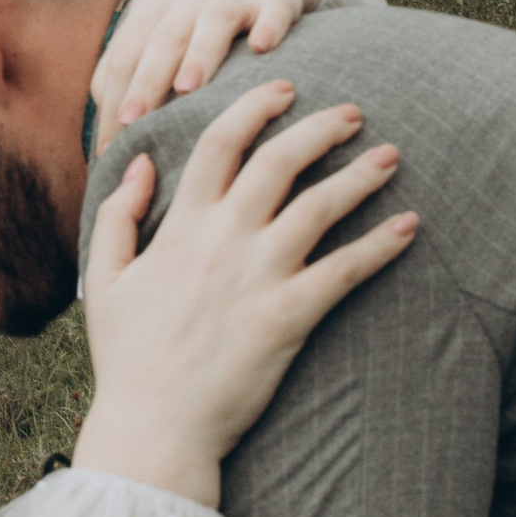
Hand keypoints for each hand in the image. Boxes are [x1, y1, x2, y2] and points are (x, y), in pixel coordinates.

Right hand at [73, 81, 416, 506]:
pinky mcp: (289, 317)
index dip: (256, 107)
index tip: (284, 89)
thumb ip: (119, 214)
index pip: (221, 142)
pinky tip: (410, 226)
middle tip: (354, 113)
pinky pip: (346, 270)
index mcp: (181, 226)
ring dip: (361, 175)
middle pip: (280, 160)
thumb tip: (140, 161)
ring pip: (321, 205)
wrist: (154, 427)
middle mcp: (223, 240)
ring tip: (390, 156)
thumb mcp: (105, 278)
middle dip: (320, 127)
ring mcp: (259, 276)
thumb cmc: (128, 358)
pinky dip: (382, 244)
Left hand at [90, 0, 321, 152]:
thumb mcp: (155, 25)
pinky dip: (269, 25)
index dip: (115, 96)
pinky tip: (264, 47)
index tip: (109, 144)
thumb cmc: (193, 9)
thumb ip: (128, 67)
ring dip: (200, 54)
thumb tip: (107, 127)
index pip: (126, 53)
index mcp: (153, 7)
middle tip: (134, 120)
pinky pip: (274, 8)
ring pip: (213, 20)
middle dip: (147, 80)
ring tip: (187, 88)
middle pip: (164, 38)